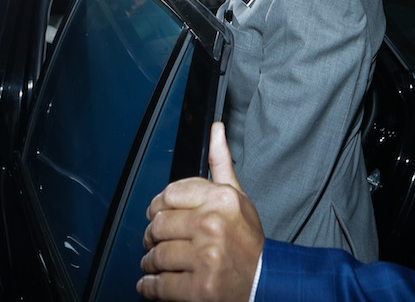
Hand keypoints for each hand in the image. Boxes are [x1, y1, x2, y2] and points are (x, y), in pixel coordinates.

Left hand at [137, 122, 263, 301]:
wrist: (264, 281)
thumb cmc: (248, 240)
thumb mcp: (238, 197)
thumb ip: (222, 163)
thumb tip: (216, 129)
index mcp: (221, 199)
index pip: (169, 194)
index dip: (157, 205)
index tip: (155, 213)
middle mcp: (213, 225)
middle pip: (159, 224)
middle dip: (151, 235)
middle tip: (153, 240)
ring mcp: (206, 257)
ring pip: (157, 254)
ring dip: (150, 261)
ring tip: (154, 262)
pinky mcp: (200, 288)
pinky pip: (160, 284)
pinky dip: (151, 286)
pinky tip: (153, 282)